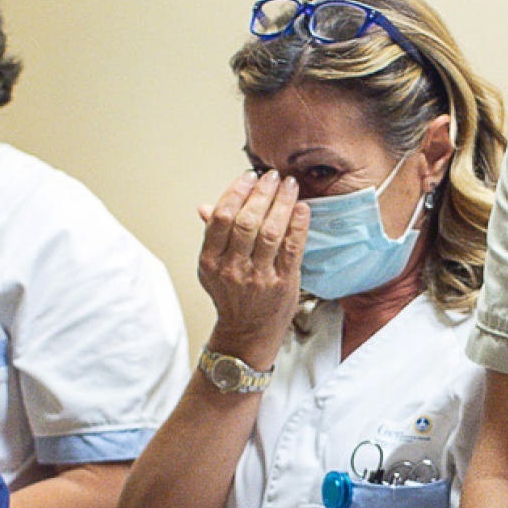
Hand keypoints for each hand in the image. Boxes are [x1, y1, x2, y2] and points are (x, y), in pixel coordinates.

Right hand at [193, 171, 303, 364]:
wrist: (248, 332)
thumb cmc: (232, 296)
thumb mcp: (213, 268)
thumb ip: (212, 236)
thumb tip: (205, 206)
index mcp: (210, 261)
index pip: (222, 217)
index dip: (236, 192)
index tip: (249, 176)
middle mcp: (232, 269)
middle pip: (247, 220)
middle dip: (262, 192)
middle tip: (273, 176)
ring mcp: (258, 277)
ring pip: (271, 231)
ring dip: (282, 202)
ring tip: (289, 185)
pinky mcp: (283, 283)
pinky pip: (293, 247)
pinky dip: (299, 224)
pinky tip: (302, 207)